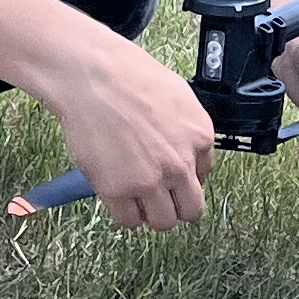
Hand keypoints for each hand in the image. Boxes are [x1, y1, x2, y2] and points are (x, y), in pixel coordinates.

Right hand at [52, 38, 217, 231]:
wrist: (94, 77)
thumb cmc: (130, 77)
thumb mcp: (179, 96)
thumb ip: (188, 130)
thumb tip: (190, 153)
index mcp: (199, 137)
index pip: (204, 177)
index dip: (186, 179)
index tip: (173, 178)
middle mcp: (180, 163)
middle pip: (191, 210)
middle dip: (177, 206)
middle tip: (161, 198)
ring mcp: (149, 180)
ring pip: (162, 222)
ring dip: (151, 213)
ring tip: (137, 198)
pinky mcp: (117, 190)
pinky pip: (128, 221)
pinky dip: (125, 214)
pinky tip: (119, 197)